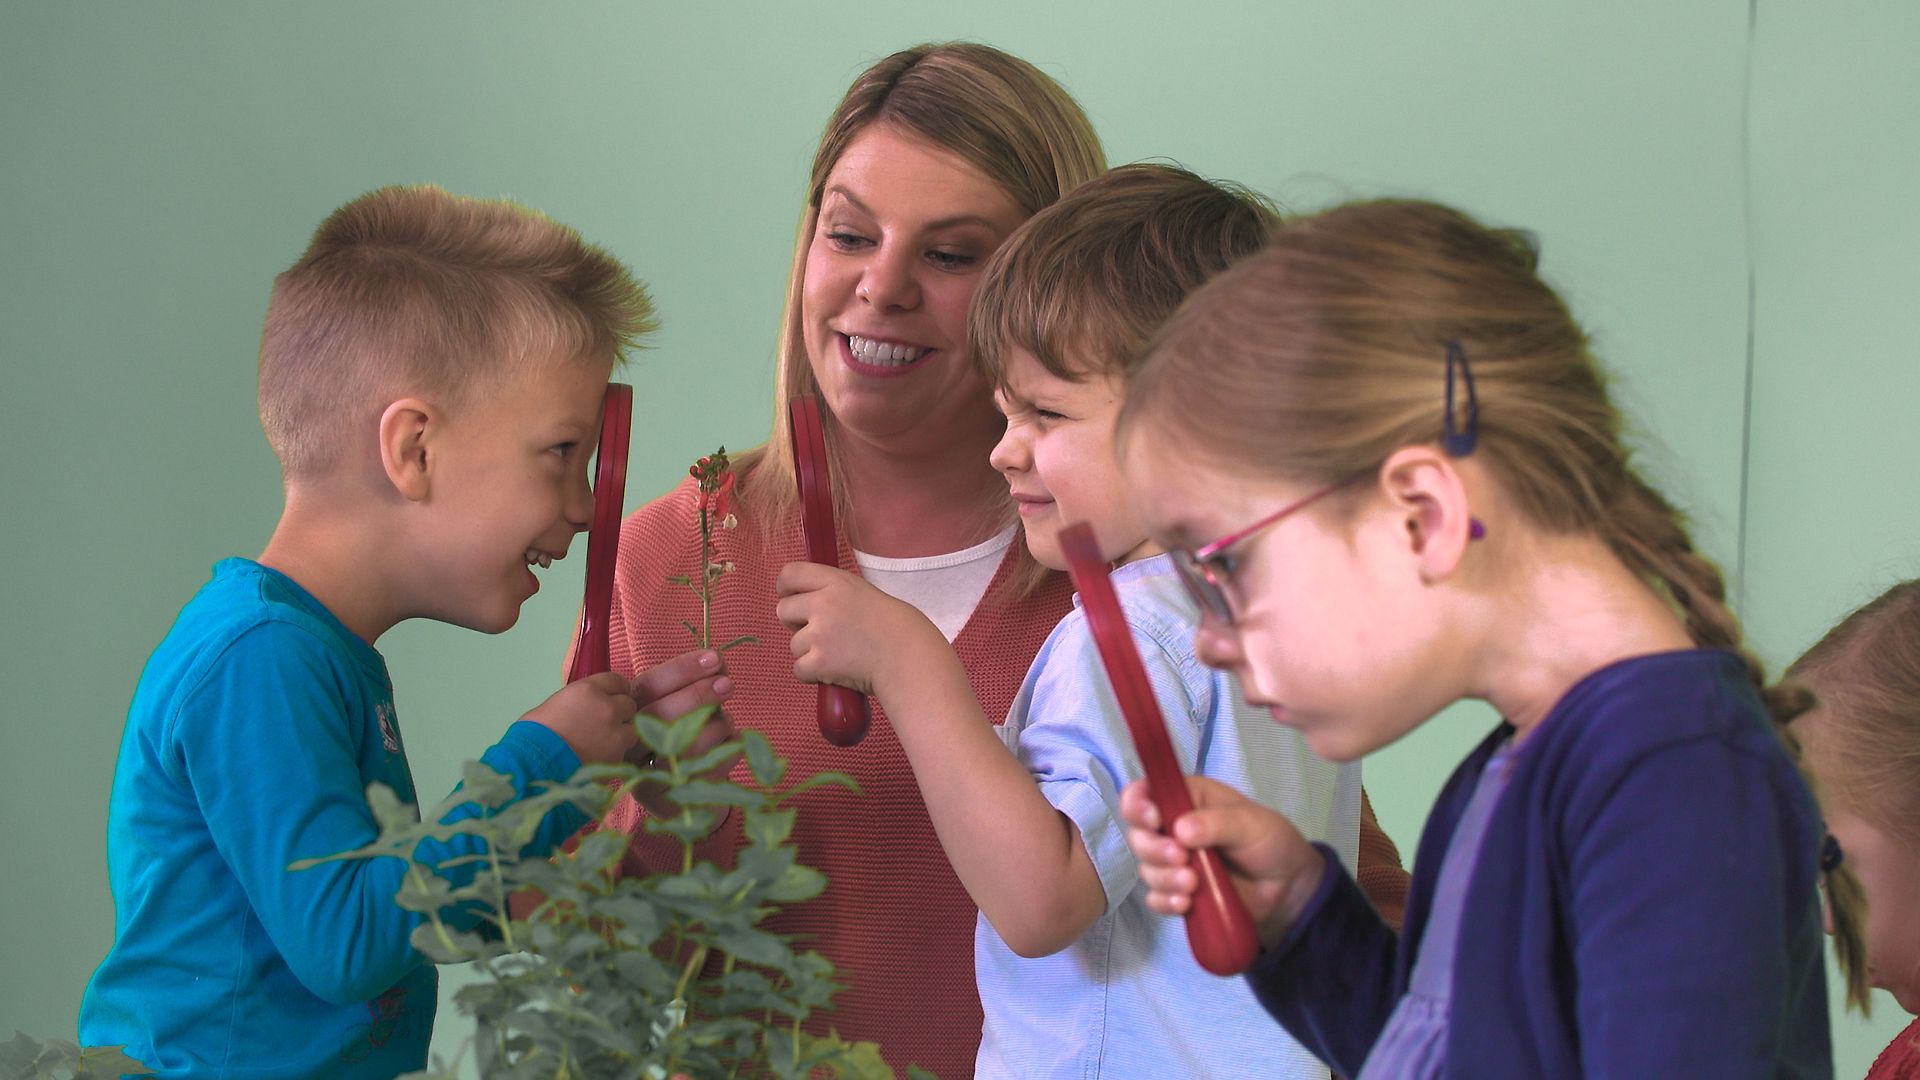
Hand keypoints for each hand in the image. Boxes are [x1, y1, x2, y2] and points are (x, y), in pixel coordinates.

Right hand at [522, 671, 642, 764]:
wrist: (533, 769)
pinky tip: (599, 761)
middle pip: (628, 704)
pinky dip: (616, 756)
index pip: (617, 681)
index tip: (610, 699)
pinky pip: (624, 754)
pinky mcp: (619, 758)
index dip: (614, 691)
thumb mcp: (551, 707)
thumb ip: (575, 704)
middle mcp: (608, 708)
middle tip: (604, 725)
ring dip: (621, 736)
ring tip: (602, 746)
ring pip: (632, 730)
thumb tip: (580, 710)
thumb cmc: (532, 736)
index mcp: (588, 690)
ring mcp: (617, 734)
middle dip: (619, 713)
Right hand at [626, 648, 738, 814]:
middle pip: (660, 715)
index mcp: (627, 717)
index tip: (715, 657)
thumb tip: (718, 661)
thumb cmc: (680, 743)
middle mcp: (628, 749)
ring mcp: (646, 779)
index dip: (682, 669)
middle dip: (699, 694)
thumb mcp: (680, 710)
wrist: (682, 800)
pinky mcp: (669, 803)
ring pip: (687, 743)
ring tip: (726, 722)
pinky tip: (730, 743)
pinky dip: (729, 749)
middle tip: (728, 684)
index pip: (647, 687)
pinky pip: (710, 768)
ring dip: (717, 725)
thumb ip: (692, 686)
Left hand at [775, 561, 941, 700]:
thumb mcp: (862, 593)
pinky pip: (799, 669)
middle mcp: (822, 604)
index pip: (790, 574)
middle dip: (796, 624)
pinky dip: (814, 674)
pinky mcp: (818, 662)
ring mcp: (819, 633)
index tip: (792, 598)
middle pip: (783, 610)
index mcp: (835, 582)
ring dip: (810, 652)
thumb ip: (833, 592)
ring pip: (793, 644)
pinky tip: (837, 670)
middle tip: (821, 633)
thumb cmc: (892, 628)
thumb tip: (804, 602)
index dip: (786, 588)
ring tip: (840, 654)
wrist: (907, 657)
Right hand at [1119, 776, 1328, 946]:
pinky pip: (1156, 899)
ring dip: (1164, 878)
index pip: (1145, 793)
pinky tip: (1186, 904)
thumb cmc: (1269, 842)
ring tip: (1194, 884)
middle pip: (1138, 834)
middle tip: (1181, 858)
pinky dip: (1166, 902)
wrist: (1286, 889)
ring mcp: (1174, 863)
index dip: (1138, 804)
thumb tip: (1180, 830)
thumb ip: (1218, 823)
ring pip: (1146, 869)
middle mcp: (1172, 828)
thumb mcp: (1251, 823)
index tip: (1152, 821)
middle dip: (1153, 848)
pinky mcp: (1178, 893)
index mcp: (1187, 799)